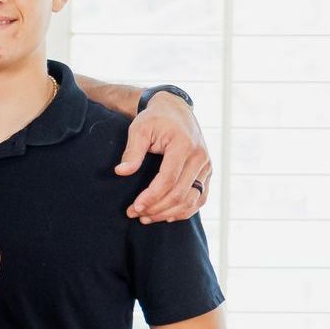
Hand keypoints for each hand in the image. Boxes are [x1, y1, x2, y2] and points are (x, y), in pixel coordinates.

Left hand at [118, 92, 210, 223]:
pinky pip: (200, 198)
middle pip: (180, 194)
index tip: (135, 207)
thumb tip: (121, 172)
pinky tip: (166, 216)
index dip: (152, 197)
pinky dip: (184, 211)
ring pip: (192, 200)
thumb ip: (132, 151)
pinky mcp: (207, 172)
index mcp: (184, 145)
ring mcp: (206, 166)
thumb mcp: (139, 129)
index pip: (169, 179)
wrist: (176, 111)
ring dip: (168, 213)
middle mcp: (200, 157)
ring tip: (146, 218)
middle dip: (156, 208)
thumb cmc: (155, 119)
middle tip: (135, 214)